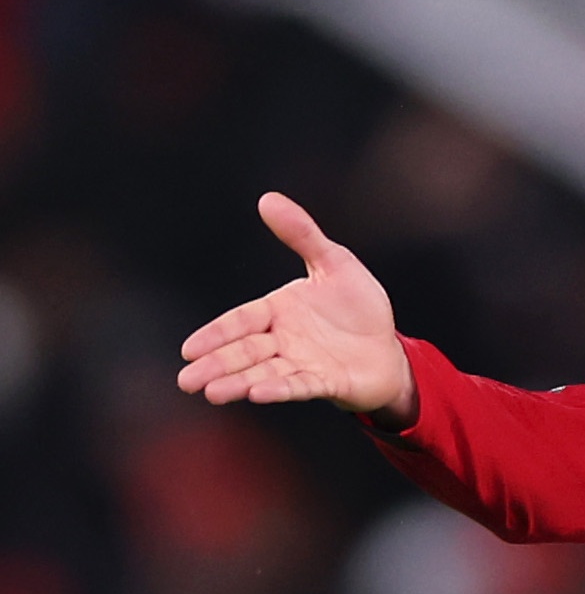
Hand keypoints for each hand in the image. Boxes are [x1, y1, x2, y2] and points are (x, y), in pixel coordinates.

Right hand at [178, 192, 417, 424]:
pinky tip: (258, 394)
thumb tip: (268, 199)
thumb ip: (302, 234)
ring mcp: (304, 363)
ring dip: (238, 382)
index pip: (242, 321)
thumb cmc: (360, 307)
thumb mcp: (334, 263)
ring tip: (212, 392)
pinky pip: (300, 385)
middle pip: (245, 352)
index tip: (188, 349)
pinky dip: (280, 389)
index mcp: (280, 311)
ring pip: (264, 373)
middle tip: (186, 381)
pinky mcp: (327, 382)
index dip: (216, 334)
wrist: (390, 346)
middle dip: (216, 365)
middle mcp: (285, 340)